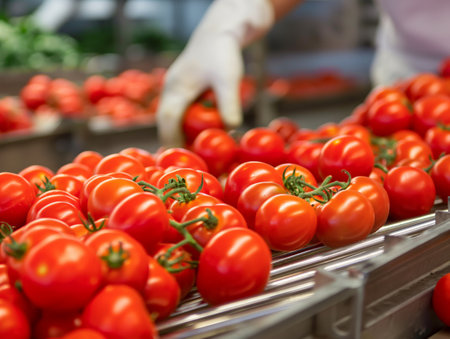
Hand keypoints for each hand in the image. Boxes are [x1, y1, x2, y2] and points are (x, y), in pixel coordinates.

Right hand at [157, 0, 273, 146]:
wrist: (222, 32)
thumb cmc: (224, 53)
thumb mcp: (228, 79)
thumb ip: (229, 104)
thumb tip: (231, 130)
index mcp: (176, 87)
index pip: (168, 119)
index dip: (173, 139)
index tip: (180, 157)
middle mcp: (171, 89)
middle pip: (166, 121)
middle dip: (174, 141)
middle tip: (187, 160)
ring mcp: (176, 88)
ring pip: (172, 118)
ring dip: (180, 134)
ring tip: (193, 152)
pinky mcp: (184, 89)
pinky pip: (180, 112)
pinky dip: (186, 125)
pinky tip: (198, 135)